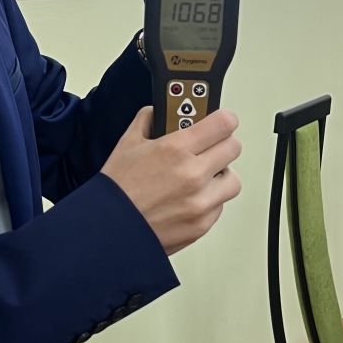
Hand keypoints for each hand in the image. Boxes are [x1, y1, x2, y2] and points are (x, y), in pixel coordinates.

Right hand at [101, 108, 241, 255]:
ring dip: (220, 175)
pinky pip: (219, 206)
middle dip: (221, 144)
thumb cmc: (116, 190)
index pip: (223, 123)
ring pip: (232, 180)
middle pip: (233, 148)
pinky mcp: (201, 225)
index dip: (223, 119)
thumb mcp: (127, 144)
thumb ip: (147, 122)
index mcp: (175, 149)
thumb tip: (158, 112)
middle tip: (208, 147)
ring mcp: (200, 202)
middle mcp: (193, 175)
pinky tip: (190, 198)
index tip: (220, 121)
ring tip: (202, 176)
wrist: (108, 230)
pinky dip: (209, 201)